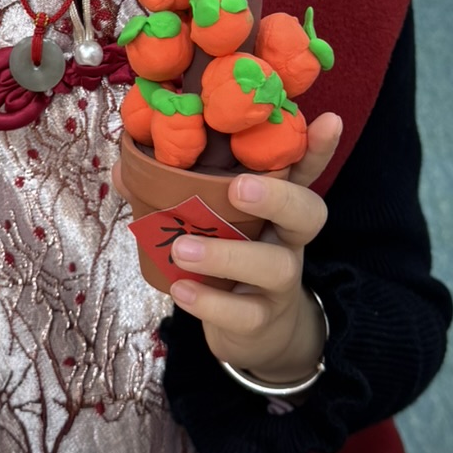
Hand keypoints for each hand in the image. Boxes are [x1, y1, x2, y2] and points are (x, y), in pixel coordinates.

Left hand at [118, 115, 341, 384]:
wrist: (256, 332)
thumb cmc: (228, 256)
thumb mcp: (208, 222)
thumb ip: (169, 192)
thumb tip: (124, 168)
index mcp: (277, 203)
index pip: (304, 169)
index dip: (317, 147)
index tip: (328, 120)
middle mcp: (287, 237)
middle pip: (307, 212)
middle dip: (278, 197)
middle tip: (240, 188)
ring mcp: (280, 280)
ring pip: (274, 266)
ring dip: (227, 256)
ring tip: (183, 249)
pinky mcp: (262, 319)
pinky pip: (245, 313)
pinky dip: (211, 303)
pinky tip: (182, 290)